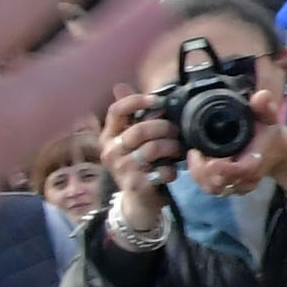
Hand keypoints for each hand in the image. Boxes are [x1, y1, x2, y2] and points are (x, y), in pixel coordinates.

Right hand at [98, 88, 178, 229]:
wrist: (138, 201)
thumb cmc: (139, 164)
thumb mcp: (132, 139)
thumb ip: (130, 115)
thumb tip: (119, 85)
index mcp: (108, 136)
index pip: (116, 111)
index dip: (137, 101)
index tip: (157, 100)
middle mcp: (110, 151)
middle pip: (140, 130)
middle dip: (164, 128)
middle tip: (176, 131)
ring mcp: (121, 169)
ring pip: (152, 148)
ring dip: (172, 147)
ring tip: (177, 149)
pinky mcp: (135, 185)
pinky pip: (161, 170)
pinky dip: (171, 169)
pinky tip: (172, 171)